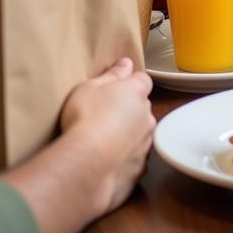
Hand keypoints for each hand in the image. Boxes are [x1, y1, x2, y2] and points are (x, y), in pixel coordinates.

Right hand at [60, 57, 155, 212]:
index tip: (116, 88)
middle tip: (105, 116)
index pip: (143, 79)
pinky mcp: (141, 170)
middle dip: (130, 109)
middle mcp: (147, 116)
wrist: (86, 164)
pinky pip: (135, 158)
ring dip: (129, 134)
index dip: (131, 82)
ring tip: (105, 142)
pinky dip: (126, 158)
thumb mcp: (90, 87)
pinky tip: (108, 162)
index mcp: (136, 92)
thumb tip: (127, 62)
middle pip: (143, 108)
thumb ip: (112, 74)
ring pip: (141, 134)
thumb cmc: (85, 117)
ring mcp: (146, 145)